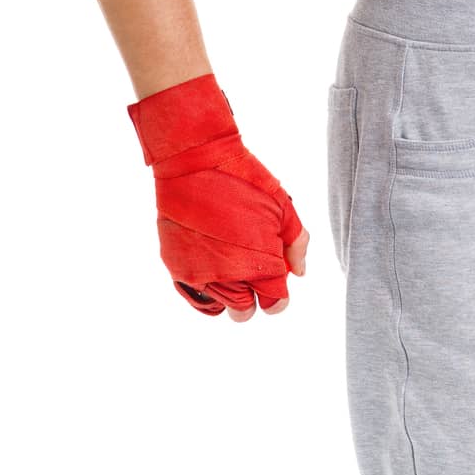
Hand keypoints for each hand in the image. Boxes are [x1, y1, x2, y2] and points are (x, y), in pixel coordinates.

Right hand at [154, 142, 309, 322]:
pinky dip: (206, 291)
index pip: (275, 305)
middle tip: (252, 269)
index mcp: (260, 265)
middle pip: (244, 313)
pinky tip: (213, 268)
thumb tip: (298, 273)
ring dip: (229, 293)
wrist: (196, 161)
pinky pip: (196, 298)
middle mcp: (228, 278)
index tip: (276, 280)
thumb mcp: (283, 205)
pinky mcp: (176, 268)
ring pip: (220, 307)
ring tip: (231, 261)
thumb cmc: (245, 179)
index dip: (278, 296)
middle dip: (253, 297)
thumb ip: (296, 243)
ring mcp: (199, 275)